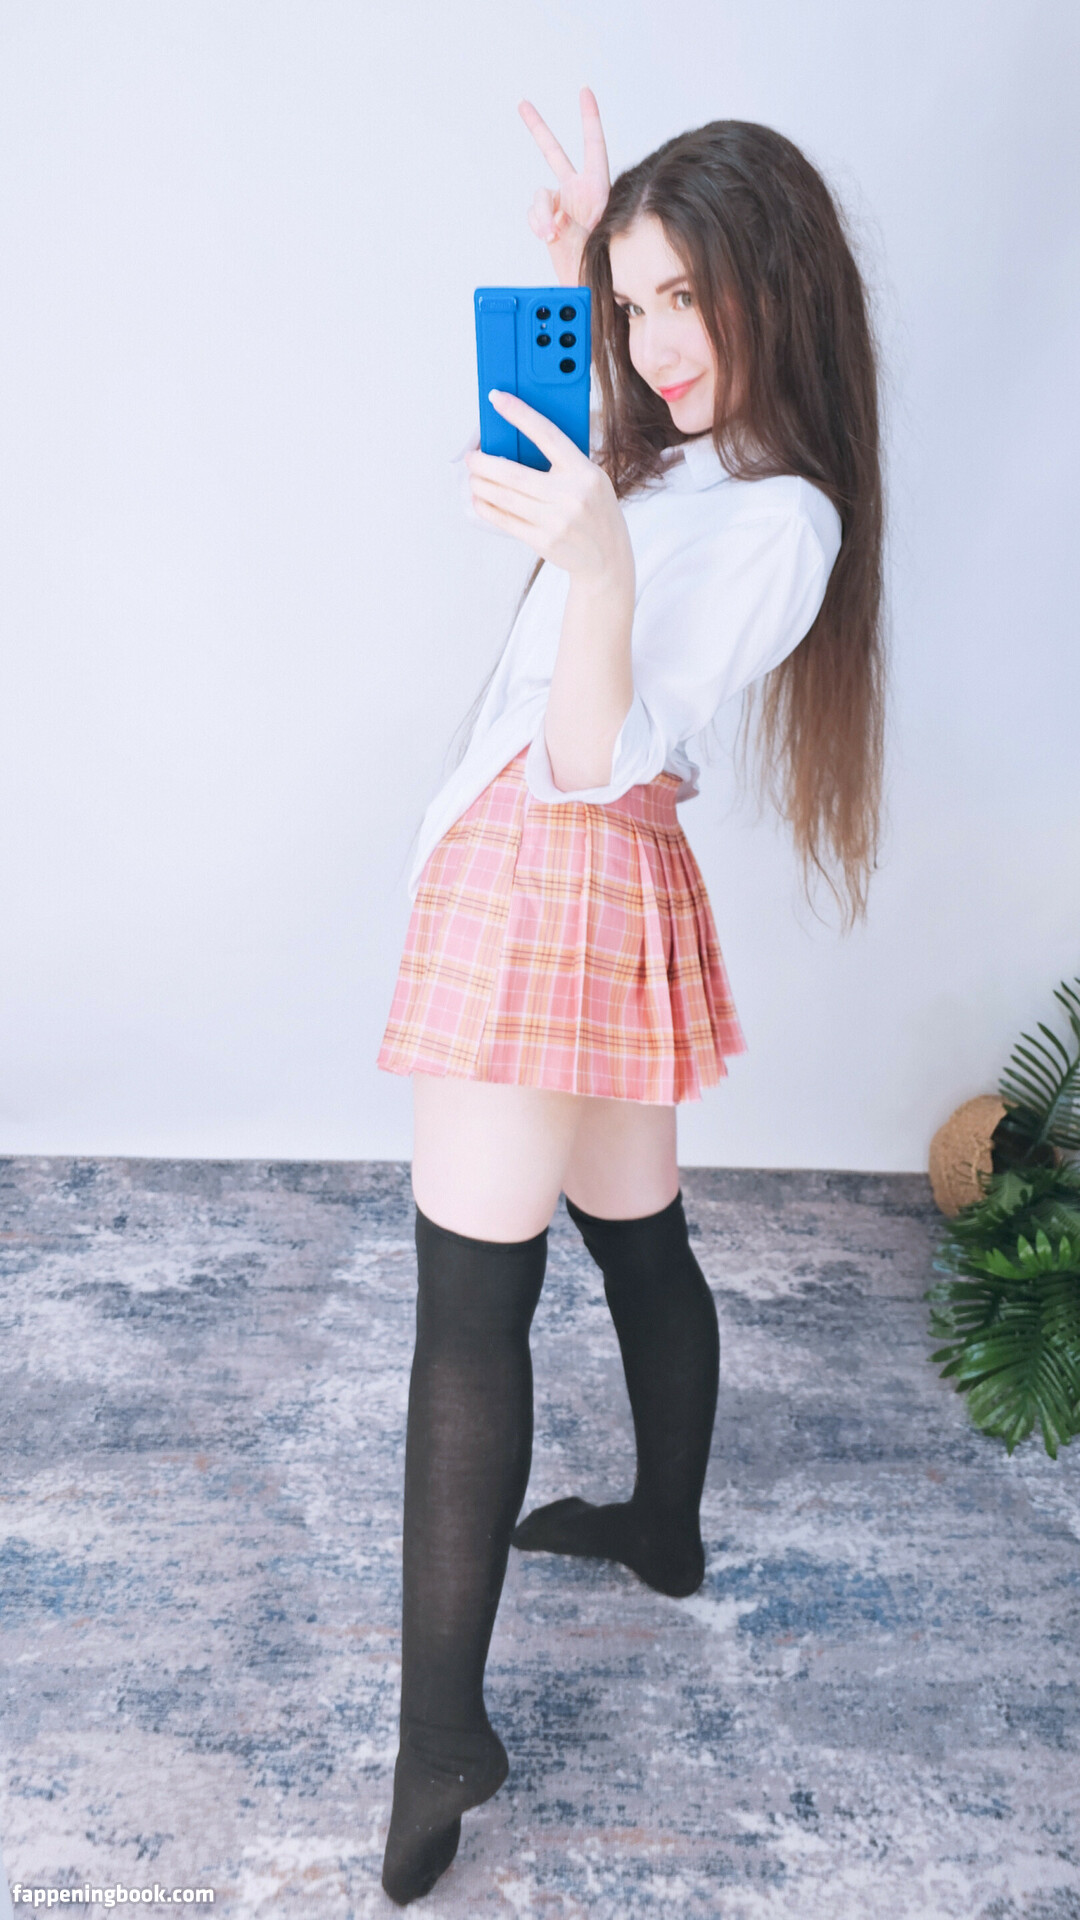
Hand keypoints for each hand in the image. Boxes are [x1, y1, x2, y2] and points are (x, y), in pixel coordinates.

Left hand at [467, 391, 632, 589]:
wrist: (608, 558)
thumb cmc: (596, 512)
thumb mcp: (592, 479)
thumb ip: (563, 461)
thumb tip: (518, 442)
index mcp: (585, 471)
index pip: (547, 434)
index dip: (519, 414)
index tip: (497, 399)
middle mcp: (571, 495)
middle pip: (512, 472)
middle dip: (483, 462)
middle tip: (471, 457)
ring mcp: (556, 520)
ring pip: (503, 497)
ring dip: (480, 484)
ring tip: (473, 478)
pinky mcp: (543, 541)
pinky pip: (504, 520)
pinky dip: (486, 507)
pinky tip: (480, 499)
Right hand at [518, 86, 610, 287]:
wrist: (592, 285)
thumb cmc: (604, 262)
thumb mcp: (599, 239)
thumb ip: (574, 226)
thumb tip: (552, 226)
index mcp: (598, 188)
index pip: (594, 145)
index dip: (589, 117)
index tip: (584, 92)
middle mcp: (578, 192)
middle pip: (554, 154)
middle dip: (538, 129)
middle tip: (523, 105)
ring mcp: (561, 207)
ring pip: (540, 194)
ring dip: (541, 214)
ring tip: (551, 235)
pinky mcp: (548, 222)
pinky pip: (533, 213)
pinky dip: (536, 223)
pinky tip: (547, 237)